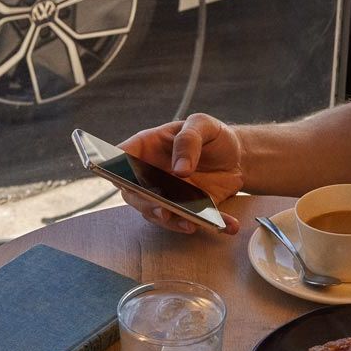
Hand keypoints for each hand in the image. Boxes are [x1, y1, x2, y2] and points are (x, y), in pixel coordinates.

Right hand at [120, 113, 243, 234]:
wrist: (236, 155)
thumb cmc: (211, 135)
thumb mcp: (202, 125)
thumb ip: (188, 141)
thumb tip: (179, 170)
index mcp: (147, 147)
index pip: (121, 158)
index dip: (115, 169)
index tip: (123, 179)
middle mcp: (150, 174)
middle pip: (134, 193)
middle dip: (146, 204)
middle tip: (162, 209)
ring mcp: (167, 194)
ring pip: (158, 213)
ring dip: (174, 221)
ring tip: (192, 223)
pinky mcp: (187, 209)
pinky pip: (192, 220)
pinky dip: (209, 225)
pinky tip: (227, 224)